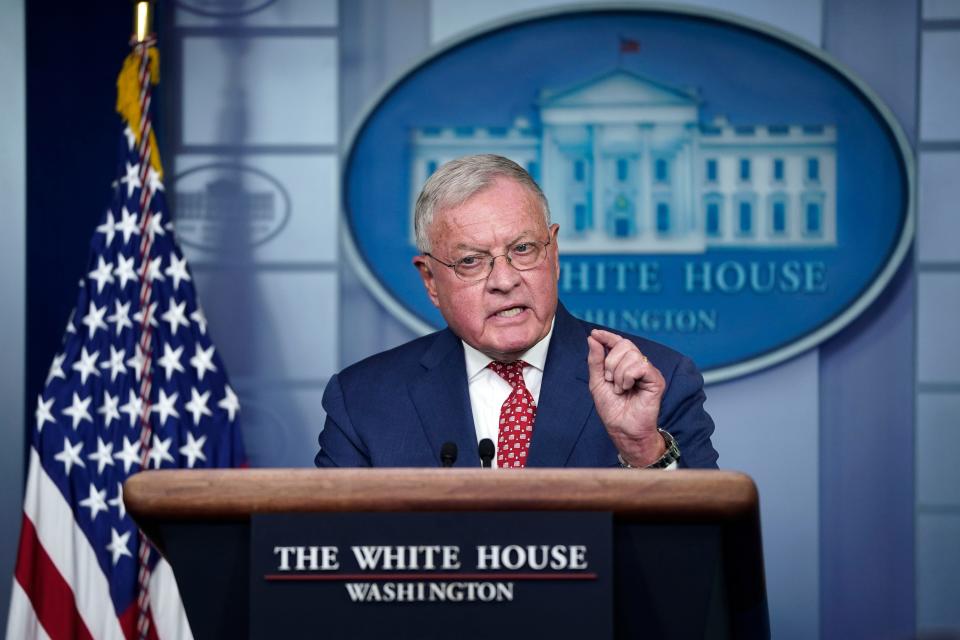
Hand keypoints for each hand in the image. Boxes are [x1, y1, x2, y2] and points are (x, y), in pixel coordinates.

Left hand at [587, 329, 665, 466]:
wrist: (622, 429)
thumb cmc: (612, 409)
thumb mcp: (597, 381)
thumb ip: (595, 360)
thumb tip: (592, 338)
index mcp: (625, 365)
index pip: (619, 342)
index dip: (607, 336)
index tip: (594, 333)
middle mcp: (639, 365)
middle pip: (625, 345)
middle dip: (610, 361)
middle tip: (609, 380)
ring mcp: (649, 372)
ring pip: (632, 355)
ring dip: (618, 373)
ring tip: (619, 389)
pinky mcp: (656, 380)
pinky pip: (640, 366)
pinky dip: (627, 377)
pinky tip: (627, 388)